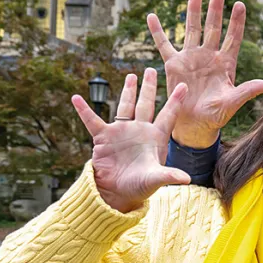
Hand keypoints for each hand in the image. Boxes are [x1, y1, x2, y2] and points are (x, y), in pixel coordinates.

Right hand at [71, 68, 190, 212]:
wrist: (118, 193)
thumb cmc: (140, 187)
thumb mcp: (155, 180)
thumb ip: (169, 176)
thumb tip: (186, 179)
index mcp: (156, 138)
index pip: (168, 115)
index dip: (176, 101)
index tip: (184, 85)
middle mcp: (140, 131)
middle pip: (146, 104)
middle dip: (148, 87)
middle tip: (151, 69)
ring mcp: (122, 132)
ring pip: (125, 106)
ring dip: (127, 91)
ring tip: (131, 76)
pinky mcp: (104, 138)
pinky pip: (93, 121)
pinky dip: (84, 110)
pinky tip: (76, 98)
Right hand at [147, 0, 262, 147]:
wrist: (195, 125)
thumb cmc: (216, 115)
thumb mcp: (233, 102)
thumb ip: (249, 90)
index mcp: (225, 64)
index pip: (233, 39)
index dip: (237, 22)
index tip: (240, 4)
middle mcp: (209, 57)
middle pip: (213, 28)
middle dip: (216, 9)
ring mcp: (191, 58)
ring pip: (192, 30)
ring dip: (193, 12)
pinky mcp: (174, 64)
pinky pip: (164, 44)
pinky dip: (157, 31)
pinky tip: (151, 17)